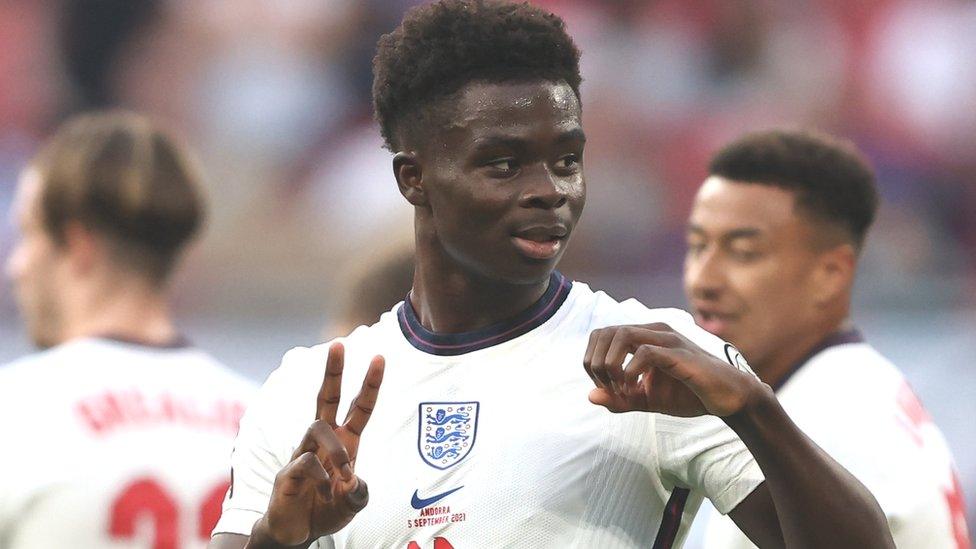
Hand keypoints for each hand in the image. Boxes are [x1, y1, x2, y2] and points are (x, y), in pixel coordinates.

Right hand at [257, 343, 384, 545]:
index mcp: (345, 442)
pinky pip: (305, 462)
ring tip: (345, 475)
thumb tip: (355, 482)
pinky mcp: (287, 471)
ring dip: (338, 451)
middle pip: (326, 397)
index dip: (369, 384)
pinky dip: (321, 477)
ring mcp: (303, 453)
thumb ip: (358, 494)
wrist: (294, 534)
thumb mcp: (351, 504)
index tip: (379, 357)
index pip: (359, 407)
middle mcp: (323, 442)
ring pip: (318, 428)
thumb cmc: (324, 510)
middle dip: (333, 371)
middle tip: (339, 343)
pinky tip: (325, 493)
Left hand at [583, 323, 762, 416]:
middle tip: (608, 389)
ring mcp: (667, 339)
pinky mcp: (679, 353)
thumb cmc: (688, 395)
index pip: (601, 335)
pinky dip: (630, 372)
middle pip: (605, 332)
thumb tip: (589, 397)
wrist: (728, 399)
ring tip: (620, 389)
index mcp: (644, 337)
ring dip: (611, 364)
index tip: (604, 388)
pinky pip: (645, 352)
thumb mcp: (646, 400)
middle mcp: (653, 331)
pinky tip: (635, 389)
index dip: (592, 361)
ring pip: (622, 335)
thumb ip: (619, 399)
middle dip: (597, 363)